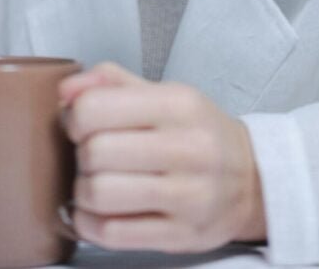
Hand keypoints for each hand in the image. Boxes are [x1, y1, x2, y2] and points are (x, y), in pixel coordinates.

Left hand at [59, 63, 266, 252]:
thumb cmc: (199, 134)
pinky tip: (99, 211)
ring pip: (98, 194)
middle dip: (81, 155)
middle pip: (94, 152)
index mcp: (180, 105)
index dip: (75, 117)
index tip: (82, 124)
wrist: (252, 180)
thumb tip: (66, 90)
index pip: (96, 108)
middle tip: (93, 156)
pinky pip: (111, 233)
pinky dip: (89, 223)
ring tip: (97, 183)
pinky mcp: (181, 234)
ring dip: (83, 191)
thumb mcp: (166, 94)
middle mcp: (189, 149)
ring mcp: (188, 196)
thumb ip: (113, 83)